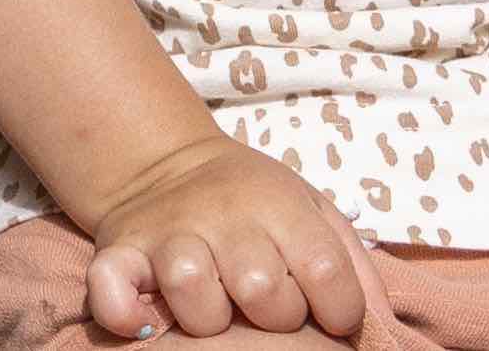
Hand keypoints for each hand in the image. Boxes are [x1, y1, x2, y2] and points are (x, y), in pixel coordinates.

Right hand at [60, 133, 417, 343]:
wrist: (166, 166)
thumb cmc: (253, 204)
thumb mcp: (312, 211)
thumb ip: (351, 262)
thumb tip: (377, 321)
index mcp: (278, 205)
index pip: (325, 270)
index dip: (340, 309)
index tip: (332, 317)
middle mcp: (223, 216)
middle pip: (262, 288)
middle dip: (276, 316)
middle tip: (269, 310)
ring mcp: (169, 234)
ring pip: (193, 287)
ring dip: (210, 317)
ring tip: (217, 311)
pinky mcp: (121, 252)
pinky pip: (111, 288)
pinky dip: (123, 312)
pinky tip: (148, 322)